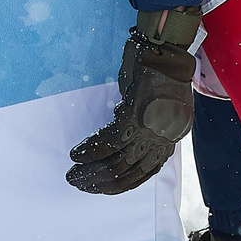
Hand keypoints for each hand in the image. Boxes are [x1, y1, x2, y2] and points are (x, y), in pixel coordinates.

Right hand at [65, 8, 201, 194]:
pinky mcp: (134, 115)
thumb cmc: (162, 76)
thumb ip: (146, 126)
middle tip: (78, 183)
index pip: (143, 174)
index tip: (100, 188)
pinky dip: (90, 151)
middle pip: (127, 172)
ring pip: (116, 162)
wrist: (167, 52)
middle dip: (100, 182)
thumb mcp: (161, 109)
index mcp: (167, 140)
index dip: (120, 185)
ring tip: (73, 174)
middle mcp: (159, 141)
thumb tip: (125, 138)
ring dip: (91, 171)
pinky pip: (108, 141)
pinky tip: (76, 155)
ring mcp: (148, 129)